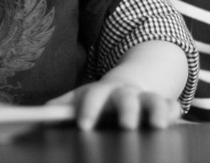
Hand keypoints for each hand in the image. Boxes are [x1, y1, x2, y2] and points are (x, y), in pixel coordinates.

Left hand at [47, 80, 181, 130]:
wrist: (129, 82)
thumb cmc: (99, 97)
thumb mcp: (80, 98)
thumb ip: (62, 106)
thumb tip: (36, 116)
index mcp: (102, 91)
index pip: (94, 97)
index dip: (89, 110)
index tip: (84, 126)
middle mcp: (125, 92)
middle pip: (126, 98)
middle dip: (126, 111)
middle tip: (126, 126)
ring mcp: (146, 98)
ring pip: (153, 100)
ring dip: (156, 111)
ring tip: (157, 126)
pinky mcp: (165, 105)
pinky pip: (172, 106)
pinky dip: (173, 113)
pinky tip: (173, 122)